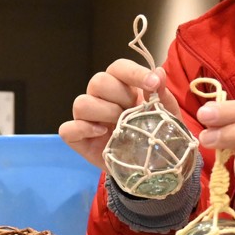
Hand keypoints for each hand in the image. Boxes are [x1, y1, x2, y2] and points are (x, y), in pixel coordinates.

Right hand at [61, 59, 181, 168]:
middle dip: (119, 95)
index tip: (153, 84)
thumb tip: (159, 73)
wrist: (150, 167)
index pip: (118, 68)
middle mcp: (101, 98)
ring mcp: (87, 119)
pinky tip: (103, 134)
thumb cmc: (155, 135)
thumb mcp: (166, 116)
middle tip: (133, 111)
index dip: (133, 72)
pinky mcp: (79, 139)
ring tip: (120, 126)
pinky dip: (83, 129)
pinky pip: (67, 129)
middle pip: (97, 81)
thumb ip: (162, 95)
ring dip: (103, 112)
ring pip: (81, 103)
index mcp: (122, 87)